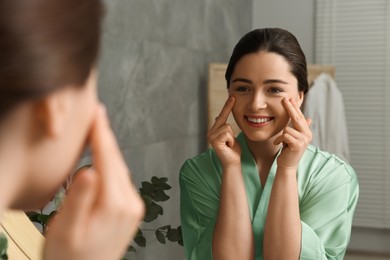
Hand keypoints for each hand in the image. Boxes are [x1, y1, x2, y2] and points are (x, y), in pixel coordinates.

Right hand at [44, 104, 144, 259]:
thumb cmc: (71, 257)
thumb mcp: (66, 230)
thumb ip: (78, 199)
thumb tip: (88, 170)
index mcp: (114, 205)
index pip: (107, 159)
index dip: (101, 133)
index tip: (97, 112)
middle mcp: (130, 203)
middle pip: (116, 161)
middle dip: (105, 138)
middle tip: (97, 116)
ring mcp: (133, 206)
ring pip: (119, 169)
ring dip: (107, 152)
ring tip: (96, 134)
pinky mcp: (131, 209)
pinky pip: (120, 180)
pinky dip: (110, 167)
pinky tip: (101, 163)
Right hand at [207, 96, 240, 167]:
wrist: (232, 163)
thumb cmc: (233, 151)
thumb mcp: (230, 136)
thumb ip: (224, 127)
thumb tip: (217, 116)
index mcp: (214, 130)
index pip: (222, 115)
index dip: (227, 106)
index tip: (233, 97)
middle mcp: (210, 132)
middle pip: (224, 120)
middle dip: (230, 129)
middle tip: (229, 140)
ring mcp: (211, 136)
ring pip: (227, 127)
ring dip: (232, 137)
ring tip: (229, 145)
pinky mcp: (214, 141)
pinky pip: (227, 133)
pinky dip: (231, 140)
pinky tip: (228, 146)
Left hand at [274, 98, 311, 169]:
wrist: (287, 164)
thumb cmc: (288, 150)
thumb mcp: (294, 137)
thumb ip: (299, 128)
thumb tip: (309, 118)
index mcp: (306, 132)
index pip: (300, 117)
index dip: (295, 107)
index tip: (290, 99)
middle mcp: (307, 135)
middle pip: (297, 118)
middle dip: (290, 108)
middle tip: (284, 99)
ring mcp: (304, 140)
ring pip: (287, 129)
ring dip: (281, 135)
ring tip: (280, 142)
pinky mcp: (298, 145)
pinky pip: (285, 136)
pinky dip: (279, 139)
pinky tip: (278, 144)